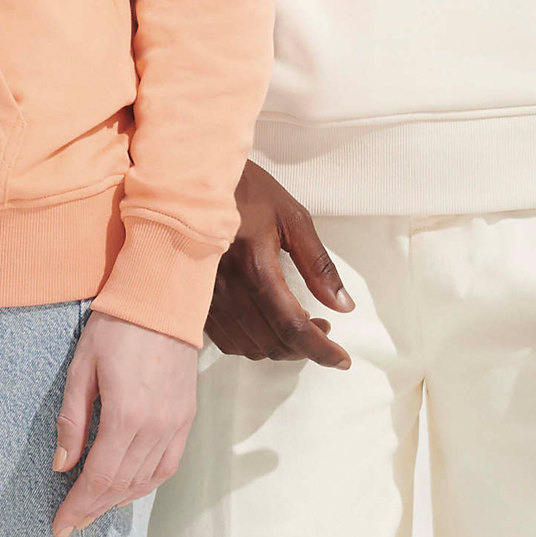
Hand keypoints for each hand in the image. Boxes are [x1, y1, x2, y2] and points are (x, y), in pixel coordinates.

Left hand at [50, 311, 198, 536]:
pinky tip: (128, 490)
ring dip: (117, 501)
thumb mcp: (81, 367)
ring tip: (93, 510)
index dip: (77, 508)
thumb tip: (62, 466)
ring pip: (145, 481)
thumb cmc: (116, 326)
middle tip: (70, 524)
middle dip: (92, 510)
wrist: (163, 298)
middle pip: (121, 486)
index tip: (58, 528)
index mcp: (125, 416)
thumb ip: (73, 420)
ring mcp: (175, 424)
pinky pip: (167, 465)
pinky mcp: (186, 416)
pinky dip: (146, 484)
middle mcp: (155, 427)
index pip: (98, 479)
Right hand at [206, 160, 354, 367]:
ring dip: (279, 347)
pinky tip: (265, 323)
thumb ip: (318, 264)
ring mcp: (206, 297)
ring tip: (298, 325)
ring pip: (248, 347)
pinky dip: (253, 342)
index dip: (321, 350)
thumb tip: (343, 305)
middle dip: (305, 348)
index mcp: (255, 265)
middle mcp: (227, 287)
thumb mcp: (291, 216)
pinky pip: (226, 339)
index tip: (342, 359)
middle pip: (272, 343)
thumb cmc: (245, 190)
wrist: (192, 177)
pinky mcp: (194, 299)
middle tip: (323, 328)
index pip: (293, 326)